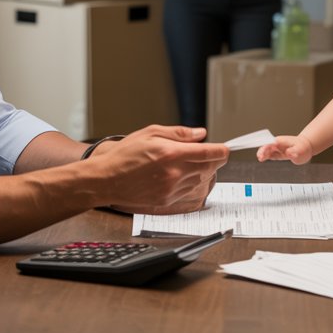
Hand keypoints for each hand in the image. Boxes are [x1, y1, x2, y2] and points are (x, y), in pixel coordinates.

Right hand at [96, 126, 228, 213]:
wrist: (107, 179)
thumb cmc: (125, 154)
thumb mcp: (151, 133)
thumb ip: (180, 134)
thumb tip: (200, 134)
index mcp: (173, 154)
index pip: (211, 154)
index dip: (222, 150)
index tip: (224, 148)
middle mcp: (175, 173)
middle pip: (210, 168)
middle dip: (213, 159)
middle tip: (207, 153)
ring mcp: (172, 189)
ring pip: (202, 180)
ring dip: (202, 171)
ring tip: (188, 162)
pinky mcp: (167, 200)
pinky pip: (189, 191)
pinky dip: (190, 182)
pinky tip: (179, 174)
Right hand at [256, 135, 313, 164]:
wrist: (306, 147)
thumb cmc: (303, 147)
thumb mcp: (300, 150)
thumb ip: (294, 151)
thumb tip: (288, 153)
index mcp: (281, 141)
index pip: (270, 143)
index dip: (265, 148)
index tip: (262, 153)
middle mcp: (278, 144)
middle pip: (267, 146)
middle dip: (262, 151)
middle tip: (260, 158)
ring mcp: (277, 148)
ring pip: (267, 150)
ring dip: (262, 154)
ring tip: (260, 159)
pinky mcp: (278, 153)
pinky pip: (270, 154)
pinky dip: (266, 156)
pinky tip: (262, 159)